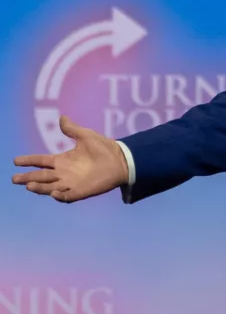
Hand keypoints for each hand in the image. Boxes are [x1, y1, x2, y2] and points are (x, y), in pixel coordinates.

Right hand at [12, 115, 128, 202]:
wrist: (122, 160)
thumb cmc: (104, 148)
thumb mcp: (86, 136)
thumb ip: (72, 129)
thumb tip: (62, 117)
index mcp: (63, 160)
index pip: (41, 161)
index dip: (29, 160)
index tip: (16, 161)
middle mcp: (64, 173)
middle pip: (41, 176)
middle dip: (28, 177)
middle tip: (14, 178)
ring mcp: (72, 183)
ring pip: (50, 187)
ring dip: (40, 188)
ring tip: (29, 185)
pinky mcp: (82, 191)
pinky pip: (68, 196)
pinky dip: (60, 196)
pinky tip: (53, 193)